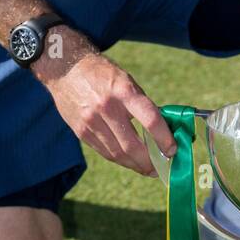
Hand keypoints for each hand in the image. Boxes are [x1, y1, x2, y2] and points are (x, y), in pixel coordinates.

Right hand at [34, 30, 176, 175]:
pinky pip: (104, 152)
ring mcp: (91, 122)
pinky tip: (129, 161)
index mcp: (124, 91)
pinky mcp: (81, 132)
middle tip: (161, 168)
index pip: (150, 120)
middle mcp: (107, 108)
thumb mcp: (126, 80)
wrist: (67, 70)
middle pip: (132, 145)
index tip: (173, 150)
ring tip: (148, 169)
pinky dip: (119, 160)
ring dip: (135, 165)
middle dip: (150, 161)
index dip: (164, 139)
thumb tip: (161, 130)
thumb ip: (142, 104)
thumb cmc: (103, 74)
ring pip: (117, 154)